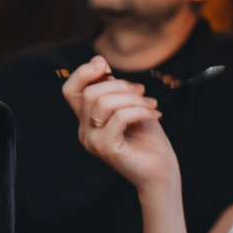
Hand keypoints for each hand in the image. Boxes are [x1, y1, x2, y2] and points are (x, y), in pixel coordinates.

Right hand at [64, 58, 177, 192]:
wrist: (161, 172)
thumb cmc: (148, 140)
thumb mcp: (131, 106)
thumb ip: (114, 88)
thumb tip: (98, 60)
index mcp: (88, 120)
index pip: (71, 90)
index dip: (83, 73)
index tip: (103, 65)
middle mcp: (85, 131)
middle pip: (91, 93)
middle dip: (121, 86)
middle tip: (143, 93)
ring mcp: (92, 141)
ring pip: (104, 103)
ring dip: (133, 99)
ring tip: (152, 106)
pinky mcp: (105, 148)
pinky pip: (119, 117)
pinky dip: (140, 111)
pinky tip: (155, 115)